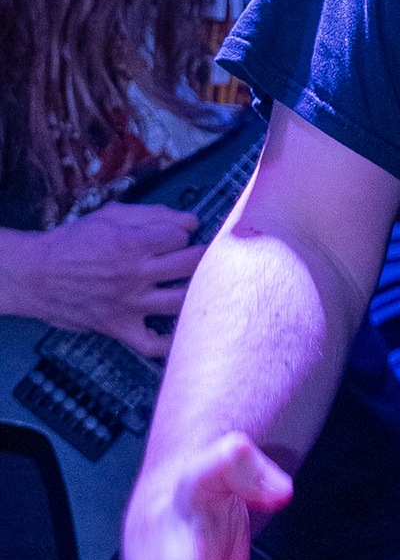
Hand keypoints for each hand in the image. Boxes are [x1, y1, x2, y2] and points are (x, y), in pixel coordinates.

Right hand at [1, 205, 203, 354]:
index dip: (186, 233)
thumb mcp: (110, 215)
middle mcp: (134, 274)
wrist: (33, 275)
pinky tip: (184, 331)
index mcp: (132, 243)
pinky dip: (171, 342)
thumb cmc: (72, 242)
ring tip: (203, 286)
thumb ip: (153, 215)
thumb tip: (191, 221)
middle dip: (203, 257)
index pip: (183, 236)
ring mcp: (129, 304)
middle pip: (192, 265)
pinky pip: (152, 345)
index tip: (180, 238)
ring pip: (181, 302)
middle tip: (205, 258)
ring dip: (198, 292)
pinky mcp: (119, 327)